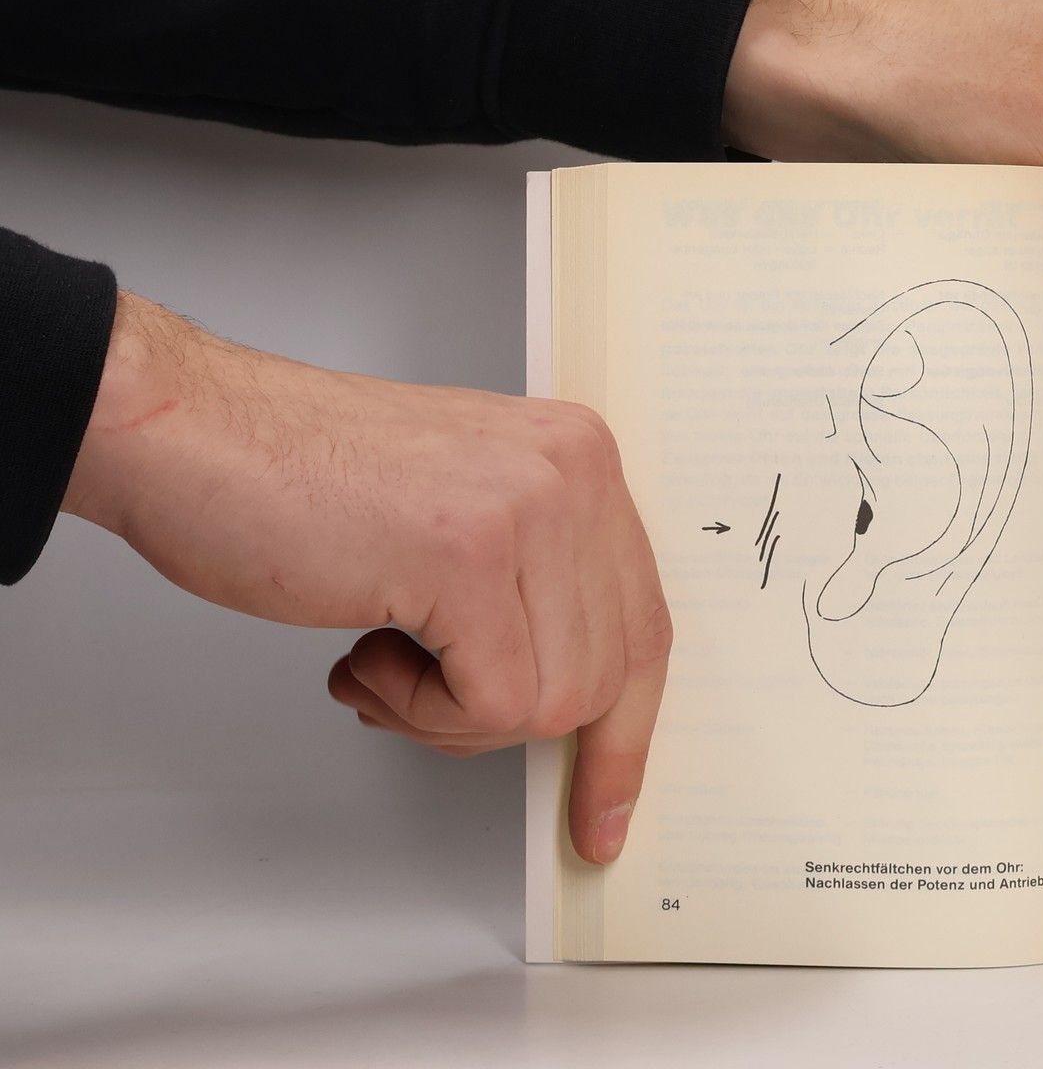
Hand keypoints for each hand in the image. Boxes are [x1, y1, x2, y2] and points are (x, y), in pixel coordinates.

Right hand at [63, 293, 668, 864]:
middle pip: (607, 674)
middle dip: (505, 720)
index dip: (626, 728)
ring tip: (381, 655)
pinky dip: (418, 710)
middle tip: (418, 695)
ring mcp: (527, 509)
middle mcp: (572, 471)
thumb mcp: (465, 513)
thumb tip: (568, 696)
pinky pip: (492, 703)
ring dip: (449, 713)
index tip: (606, 805)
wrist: (200, 435)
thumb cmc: (302, 479)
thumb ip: (530, 582)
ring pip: (554, 701)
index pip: (643, 620)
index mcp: (578, 456)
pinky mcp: (468, 556)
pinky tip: (364, 651)